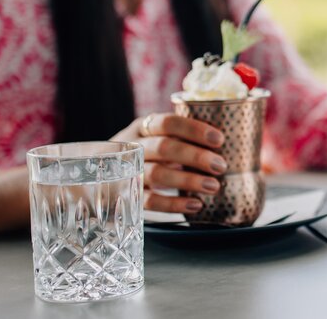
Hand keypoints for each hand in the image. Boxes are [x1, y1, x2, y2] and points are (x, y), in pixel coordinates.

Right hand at [111, 114, 226, 213]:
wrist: (99, 179)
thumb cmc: (144, 155)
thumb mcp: (155, 140)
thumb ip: (181, 139)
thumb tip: (228, 144)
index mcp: (143, 127)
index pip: (168, 122)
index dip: (194, 129)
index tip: (219, 139)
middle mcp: (132, 146)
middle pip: (164, 148)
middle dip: (195, 156)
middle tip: (220, 165)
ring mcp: (127, 172)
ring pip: (157, 174)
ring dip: (188, 180)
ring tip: (214, 186)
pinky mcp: (127, 197)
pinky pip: (150, 201)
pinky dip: (174, 204)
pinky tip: (196, 204)